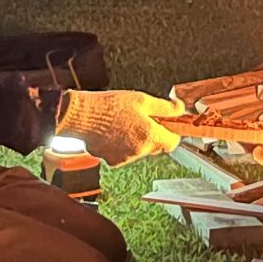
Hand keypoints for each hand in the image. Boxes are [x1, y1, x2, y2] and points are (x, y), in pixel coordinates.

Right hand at [55, 90, 182, 166]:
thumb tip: (180, 108)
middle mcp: (139, 151)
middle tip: (143, 117)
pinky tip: (113, 131)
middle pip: (156, 146)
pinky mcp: (112, 161)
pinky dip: (122, 145)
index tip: (168, 123)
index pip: (173, 143)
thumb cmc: (110, 106)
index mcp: (150, 136)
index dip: (172, 132)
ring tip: (124, 122)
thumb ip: (164, 107)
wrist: (83, 116)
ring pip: (139, 150)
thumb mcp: (142, 100)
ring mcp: (125, 158)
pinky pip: (124, 153)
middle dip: (153, 134)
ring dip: (137, 139)